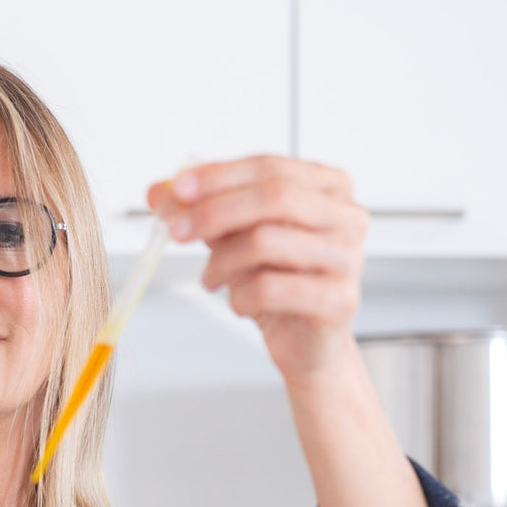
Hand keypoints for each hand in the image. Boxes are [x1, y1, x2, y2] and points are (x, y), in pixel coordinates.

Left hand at [147, 155, 368, 383]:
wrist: (305, 339)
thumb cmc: (277, 279)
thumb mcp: (233, 235)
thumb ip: (200, 208)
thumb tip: (158, 190)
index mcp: (329, 186)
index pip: (269, 167)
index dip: (218, 176)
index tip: (176, 190)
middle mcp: (348, 217)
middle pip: (274, 197)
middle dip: (214, 212)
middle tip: (177, 232)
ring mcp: (348, 259)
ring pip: (266, 241)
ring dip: (222, 261)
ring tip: (211, 278)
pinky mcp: (339, 301)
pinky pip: (271, 289)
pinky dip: (240, 296)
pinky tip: (238, 302)